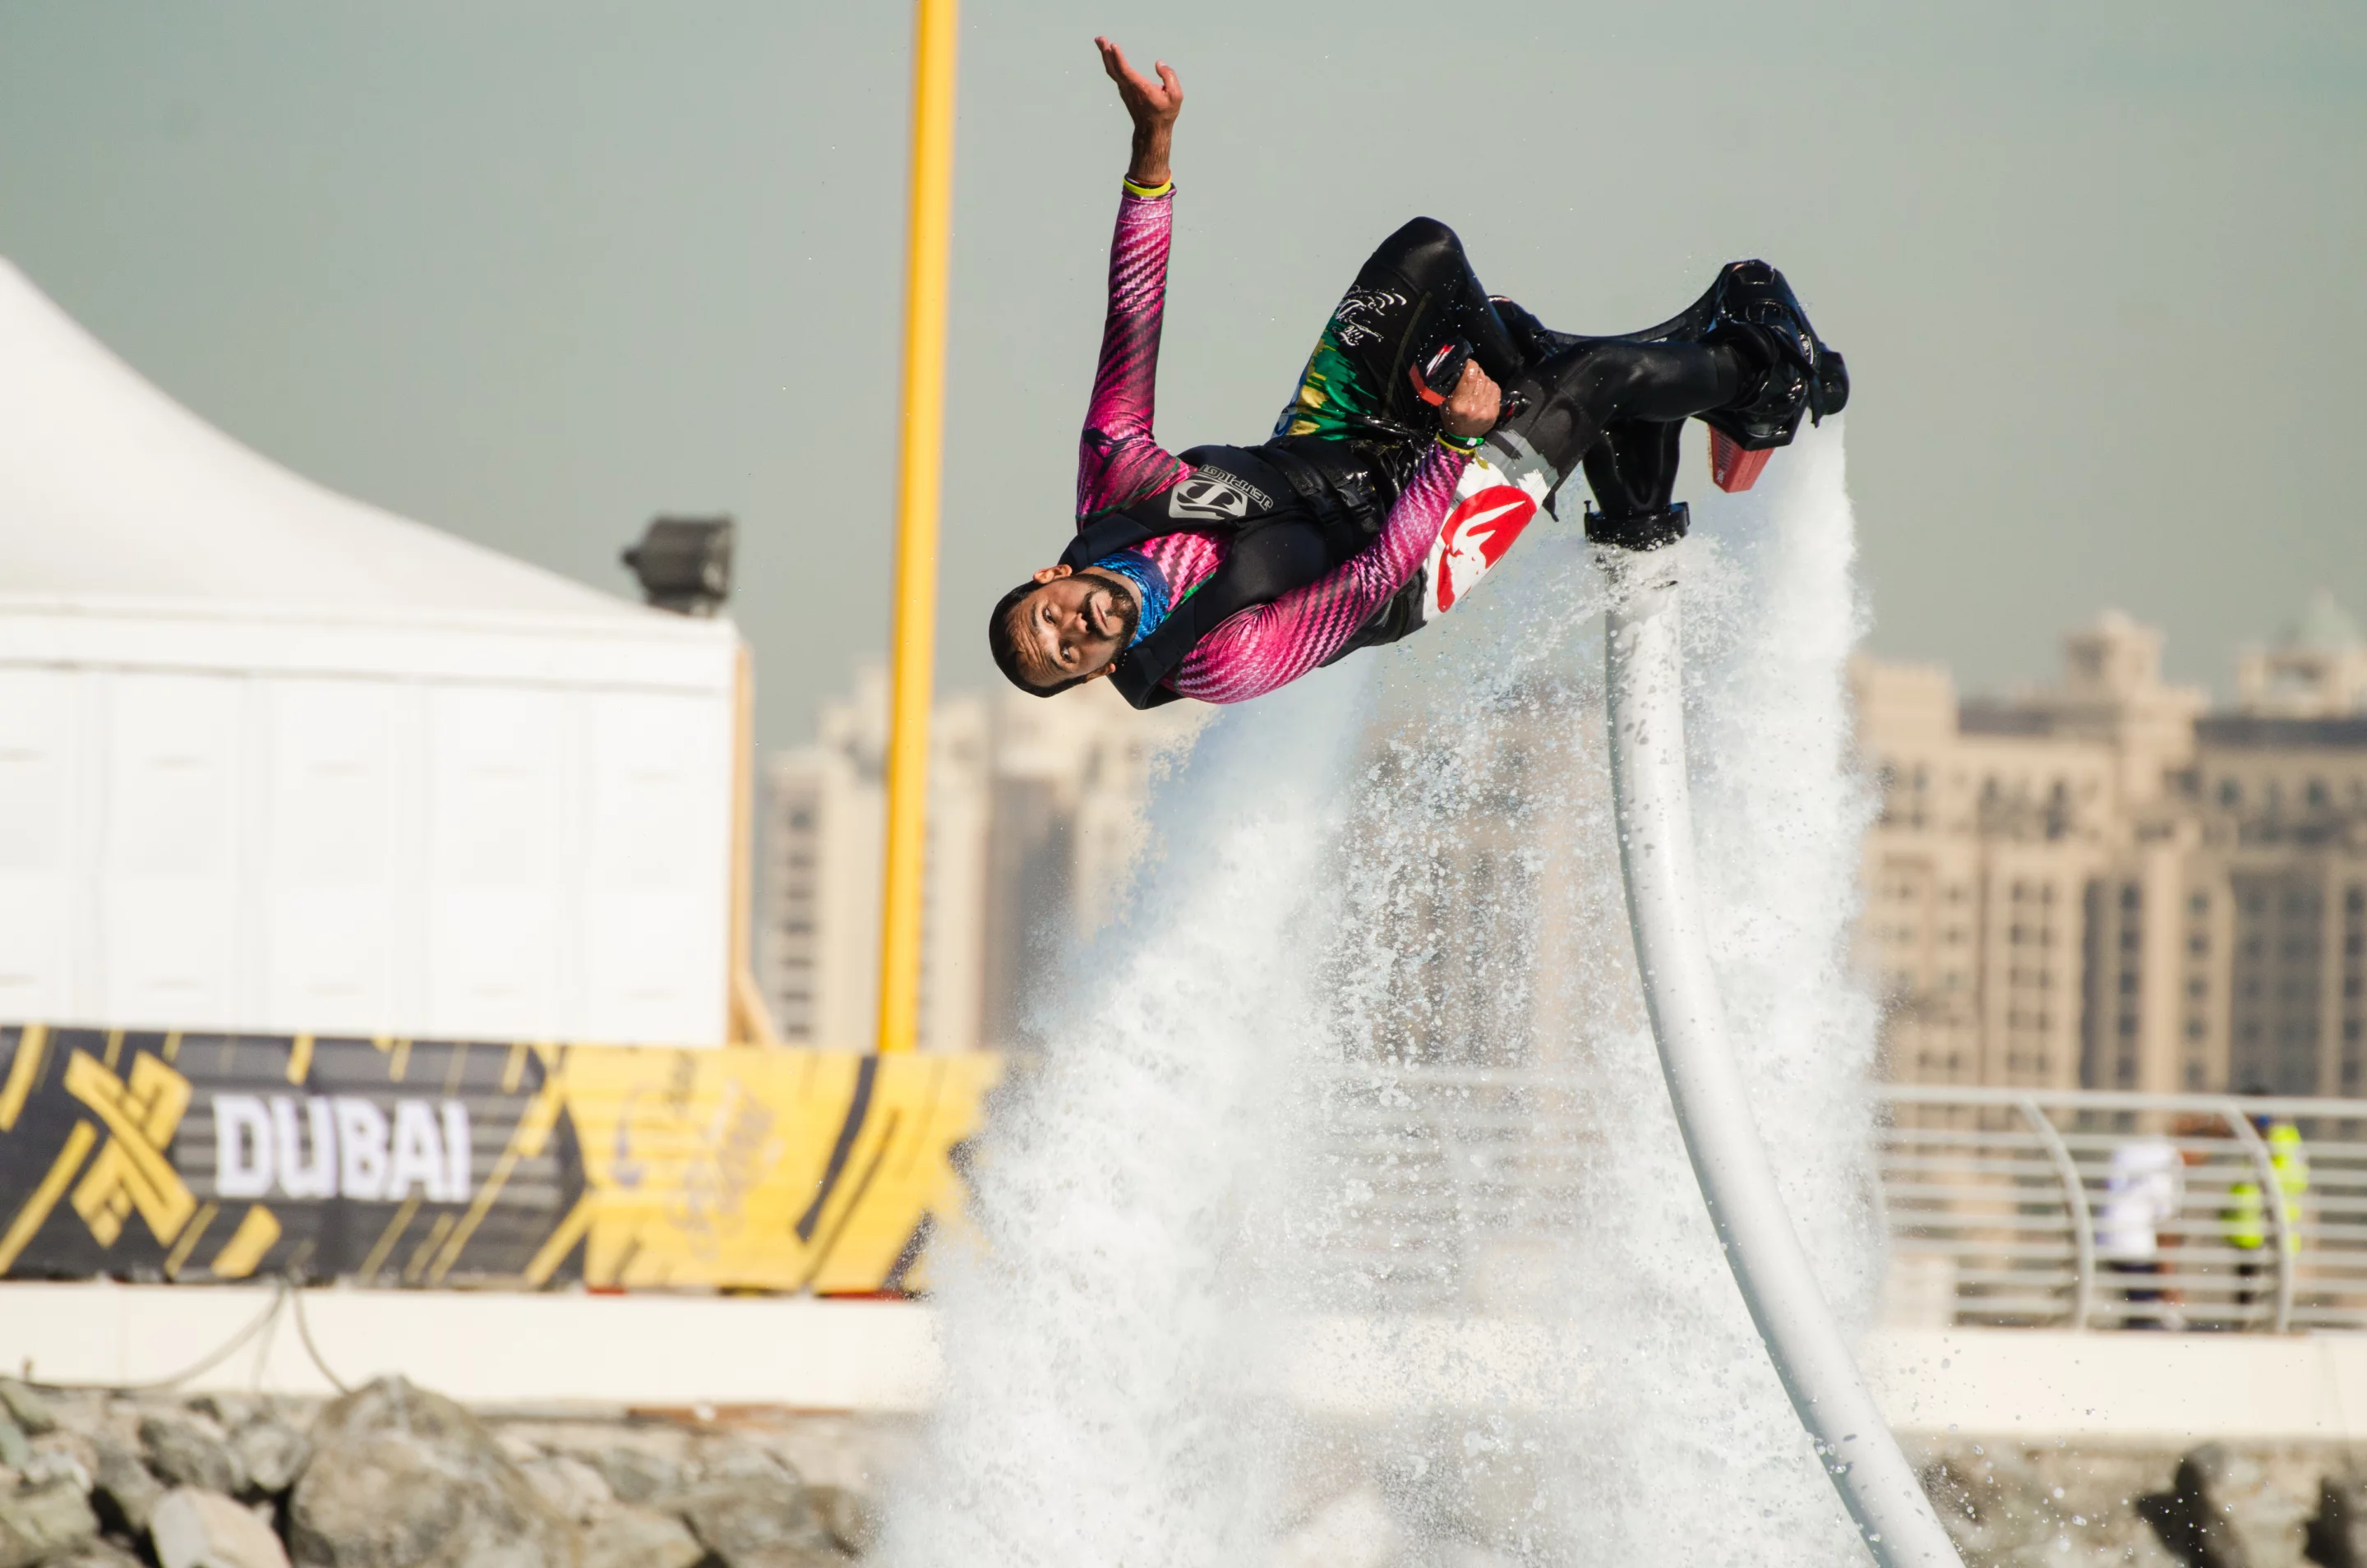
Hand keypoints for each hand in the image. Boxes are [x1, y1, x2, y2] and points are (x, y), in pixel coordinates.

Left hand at [1095, 36, 1179, 186]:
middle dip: (1105, 52)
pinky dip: (1110, 62)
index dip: (1119, 58)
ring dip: (1105, 55)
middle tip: (1099, 38)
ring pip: (1112, 70)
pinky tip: (1108, 54)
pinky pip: (1115, 73)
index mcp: (1141, 89)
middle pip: (1113, 68)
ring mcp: (1124, 90)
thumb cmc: (1165, 113)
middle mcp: (1129, 88)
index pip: (1126, 72)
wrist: (1152, 131)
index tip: (1113, 45)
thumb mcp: (1176, 96)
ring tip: (1101, 40)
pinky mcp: (1124, 90)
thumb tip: (1159, 64)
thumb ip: (1169, 77)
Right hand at [1440, 359, 1500, 437]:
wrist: (1462, 437)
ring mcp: (1486, 410)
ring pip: (1489, 382)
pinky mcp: (1494, 412)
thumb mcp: (1445, 403)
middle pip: (1480, 378)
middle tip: (1472, 372)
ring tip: (1477, 383)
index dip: (1471, 365)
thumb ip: (1451, 387)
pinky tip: (1485, 389)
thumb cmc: (1451, 418)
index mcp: (1459, 404)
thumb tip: (1460, 368)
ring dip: (1484, 379)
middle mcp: (1473, 406)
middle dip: (1477, 371)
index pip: (1469, 377)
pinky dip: (1490, 386)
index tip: (1469, 363)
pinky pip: (1496, 390)